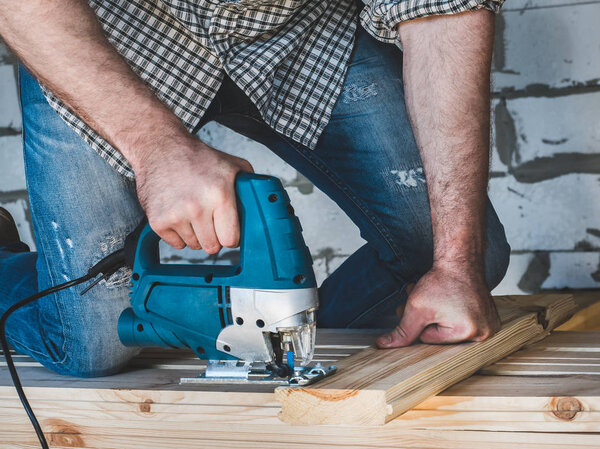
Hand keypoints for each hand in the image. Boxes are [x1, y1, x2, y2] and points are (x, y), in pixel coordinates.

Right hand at [133, 135, 252, 252]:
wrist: (161, 148)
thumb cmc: (197, 158)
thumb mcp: (233, 165)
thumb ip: (251, 185)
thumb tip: (264, 202)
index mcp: (219, 195)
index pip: (231, 240)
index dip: (232, 236)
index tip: (228, 229)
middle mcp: (197, 207)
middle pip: (212, 247)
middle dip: (214, 236)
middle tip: (210, 219)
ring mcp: (175, 215)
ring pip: (194, 245)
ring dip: (196, 234)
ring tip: (193, 212)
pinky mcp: (158, 221)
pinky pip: (176, 244)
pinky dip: (179, 234)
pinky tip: (180, 215)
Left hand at [376, 265, 500, 346]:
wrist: (460, 261)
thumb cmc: (441, 281)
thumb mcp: (416, 308)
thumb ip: (401, 331)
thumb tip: (384, 345)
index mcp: (469, 333)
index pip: (429, 339)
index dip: (419, 321)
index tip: (421, 305)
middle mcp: (484, 333)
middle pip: (440, 336)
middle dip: (425, 319)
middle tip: (422, 301)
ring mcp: (490, 326)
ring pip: (449, 329)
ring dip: (435, 315)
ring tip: (433, 298)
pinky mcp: (490, 319)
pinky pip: (462, 323)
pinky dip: (451, 314)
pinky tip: (448, 301)